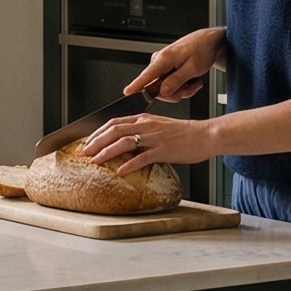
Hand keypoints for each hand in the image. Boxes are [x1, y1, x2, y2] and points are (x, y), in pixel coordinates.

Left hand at [79, 111, 217, 175]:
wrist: (205, 135)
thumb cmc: (185, 134)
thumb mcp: (160, 126)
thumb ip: (144, 130)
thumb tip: (128, 141)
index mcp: (145, 118)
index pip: (115, 122)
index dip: (99, 131)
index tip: (89, 140)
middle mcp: (146, 125)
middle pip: (115, 130)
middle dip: (97, 141)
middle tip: (86, 151)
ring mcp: (154, 137)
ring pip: (124, 142)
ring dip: (107, 152)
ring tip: (96, 161)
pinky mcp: (163, 150)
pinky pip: (142, 157)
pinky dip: (129, 165)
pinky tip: (120, 171)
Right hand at [122, 27, 225, 104]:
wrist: (207, 42)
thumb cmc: (201, 50)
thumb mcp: (193, 68)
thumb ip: (177, 80)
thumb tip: (163, 91)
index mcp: (164, 59)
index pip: (146, 75)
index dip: (136, 85)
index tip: (127, 93)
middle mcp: (159, 62)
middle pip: (158, 89)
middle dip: (177, 92)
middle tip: (191, 87)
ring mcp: (162, 66)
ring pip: (166, 89)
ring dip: (182, 89)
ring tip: (193, 81)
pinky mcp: (166, 70)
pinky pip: (170, 85)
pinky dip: (183, 86)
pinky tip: (191, 80)